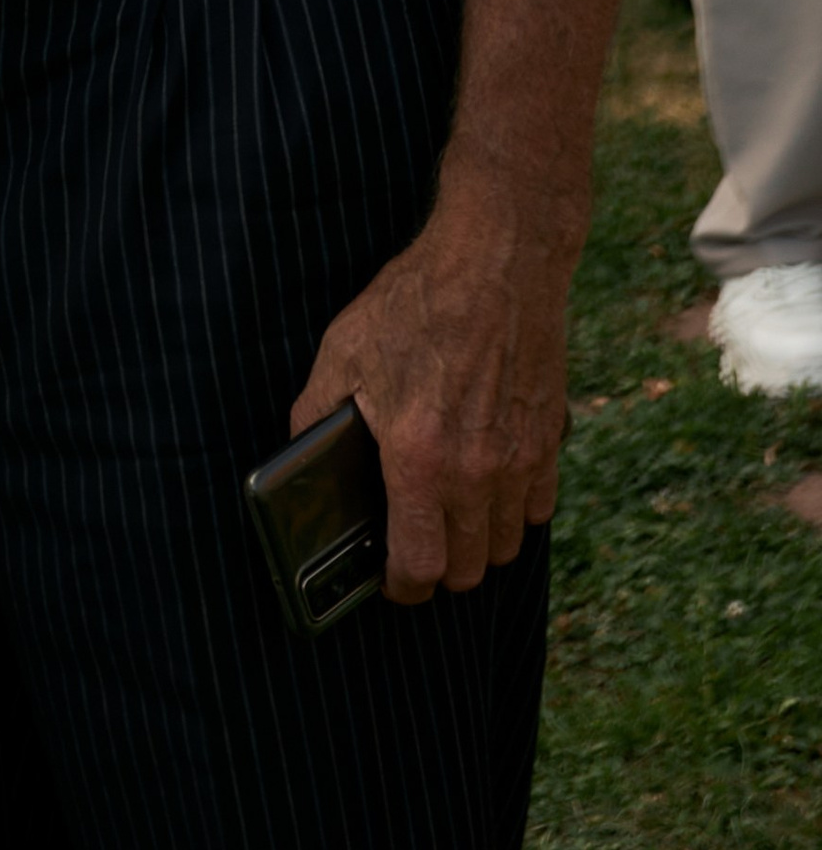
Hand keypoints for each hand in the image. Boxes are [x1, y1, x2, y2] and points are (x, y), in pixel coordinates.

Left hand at [290, 184, 573, 603]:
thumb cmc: (416, 302)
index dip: (401, 587)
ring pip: (504, 547)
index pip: (419, 567)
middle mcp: (477, 472)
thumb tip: (299, 460)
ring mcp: (521, 461)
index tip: (390, 581)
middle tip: (415, 543)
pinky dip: (512, 511)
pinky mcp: (550, 442)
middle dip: (437, 568)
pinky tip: (486, 482)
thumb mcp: (343, 352)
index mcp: (419, 458)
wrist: (497, 261)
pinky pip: (536, 510)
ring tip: (447, 514)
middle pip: (466, 571)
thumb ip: (315, 414)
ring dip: (476, 543)